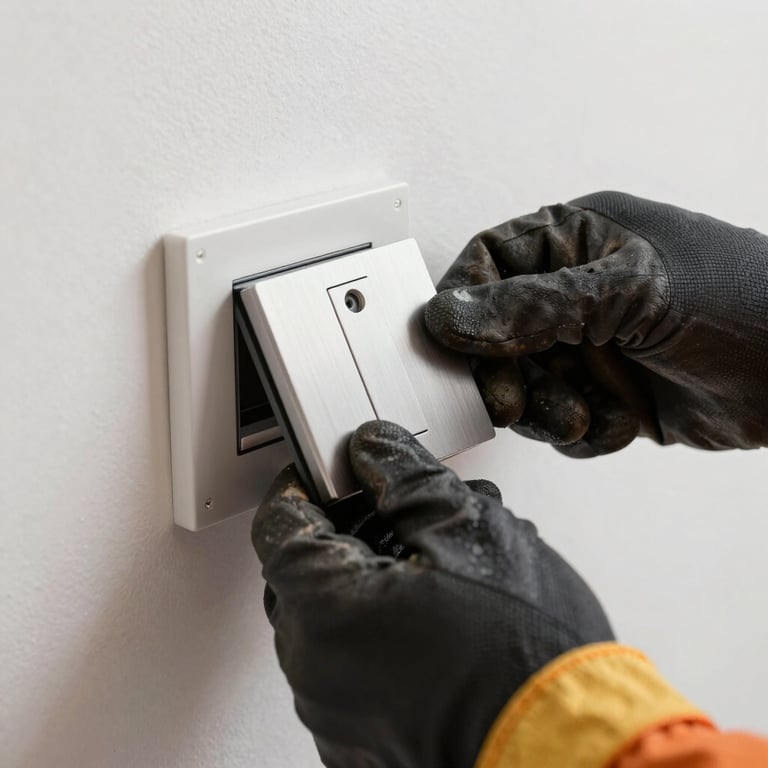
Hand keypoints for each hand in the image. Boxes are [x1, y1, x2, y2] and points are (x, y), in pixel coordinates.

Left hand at [253, 420, 612, 767]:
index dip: (304, 484)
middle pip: (307, 571)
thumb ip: (406, 478)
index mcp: (326, 614)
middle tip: (397, 503)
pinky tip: (438, 601)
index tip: (331, 467)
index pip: (280, 527)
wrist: (574, 752)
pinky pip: (354, 661)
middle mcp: (318, 673)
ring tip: (439, 549)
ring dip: (375, 569)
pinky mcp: (369, 737)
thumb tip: (375, 451)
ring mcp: (340, 713)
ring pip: (335, 614)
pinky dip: (382, 621)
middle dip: (350, 524)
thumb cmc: (527, 657)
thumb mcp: (467, 531)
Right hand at [424, 192, 767, 454]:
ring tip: (579, 414)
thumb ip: (532, 307)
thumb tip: (451, 315)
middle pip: (496, 333)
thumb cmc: (742, 301)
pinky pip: (560, 419)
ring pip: (525, 383)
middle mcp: (577, 293)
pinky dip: (581, 431)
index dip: (461, 304)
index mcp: (579, 241)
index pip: (490, 263)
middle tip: (509, 399)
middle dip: (502, 372)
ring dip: (544, 408)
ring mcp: (592, 345)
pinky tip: (619, 422)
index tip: (449, 345)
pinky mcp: (607, 393)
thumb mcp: (628, 293)